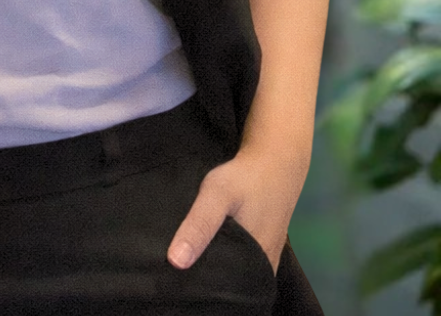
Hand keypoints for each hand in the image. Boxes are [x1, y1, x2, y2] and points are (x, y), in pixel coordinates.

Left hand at [167, 144, 305, 277]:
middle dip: (207, 277)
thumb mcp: (217, 195)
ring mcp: (267, 260)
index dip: (201, 285)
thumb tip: (176, 261)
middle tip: (181, 265)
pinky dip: (227, 258)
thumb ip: (199, 225)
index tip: (180, 276)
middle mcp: (263, 268)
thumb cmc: (245, 178)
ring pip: (237, 274)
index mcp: (255, 265)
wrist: (276, 161)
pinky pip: (244, 263)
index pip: (223, 290)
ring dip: (217, 268)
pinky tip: (211, 247)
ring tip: (192, 257)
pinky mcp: (266, 249)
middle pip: (230, 283)